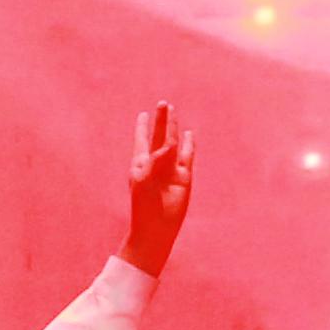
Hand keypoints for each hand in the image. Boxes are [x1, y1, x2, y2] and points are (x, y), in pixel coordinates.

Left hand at [118, 103, 197, 276]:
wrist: (156, 225)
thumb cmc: (144, 203)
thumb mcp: (144, 177)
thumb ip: (155, 158)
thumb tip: (169, 144)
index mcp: (140, 163)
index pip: (142, 140)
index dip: (143, 127)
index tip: (143, 115)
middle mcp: (156, 163)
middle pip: (159, 136)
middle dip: (161, 120)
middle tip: (163, 103)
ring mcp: (170, 169)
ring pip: (173, 143)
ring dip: (173, 128)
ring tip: (173, 112)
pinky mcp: (184, 176)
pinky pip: (187, 156)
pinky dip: (189, 144)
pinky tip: (189, 133)